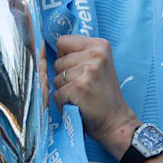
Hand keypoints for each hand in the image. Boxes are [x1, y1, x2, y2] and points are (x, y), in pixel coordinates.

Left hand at [52, 35, 139, 155]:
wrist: (116, 120)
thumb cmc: (102, 94)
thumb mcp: (98, 65)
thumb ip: (79, 53)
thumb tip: (46, 48)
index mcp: (100, 45)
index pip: (62, 41)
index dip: (64, 57)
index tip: (78, 69)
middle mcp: (96, 54)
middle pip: (57, 62)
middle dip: (64, 77)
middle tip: (84, 86)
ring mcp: (88, 70)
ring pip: (55, 78)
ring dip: (64, 90)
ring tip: (82, 96)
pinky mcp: (79, 87)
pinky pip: (56, 94)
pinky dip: (63, 103)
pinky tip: (78, 105)